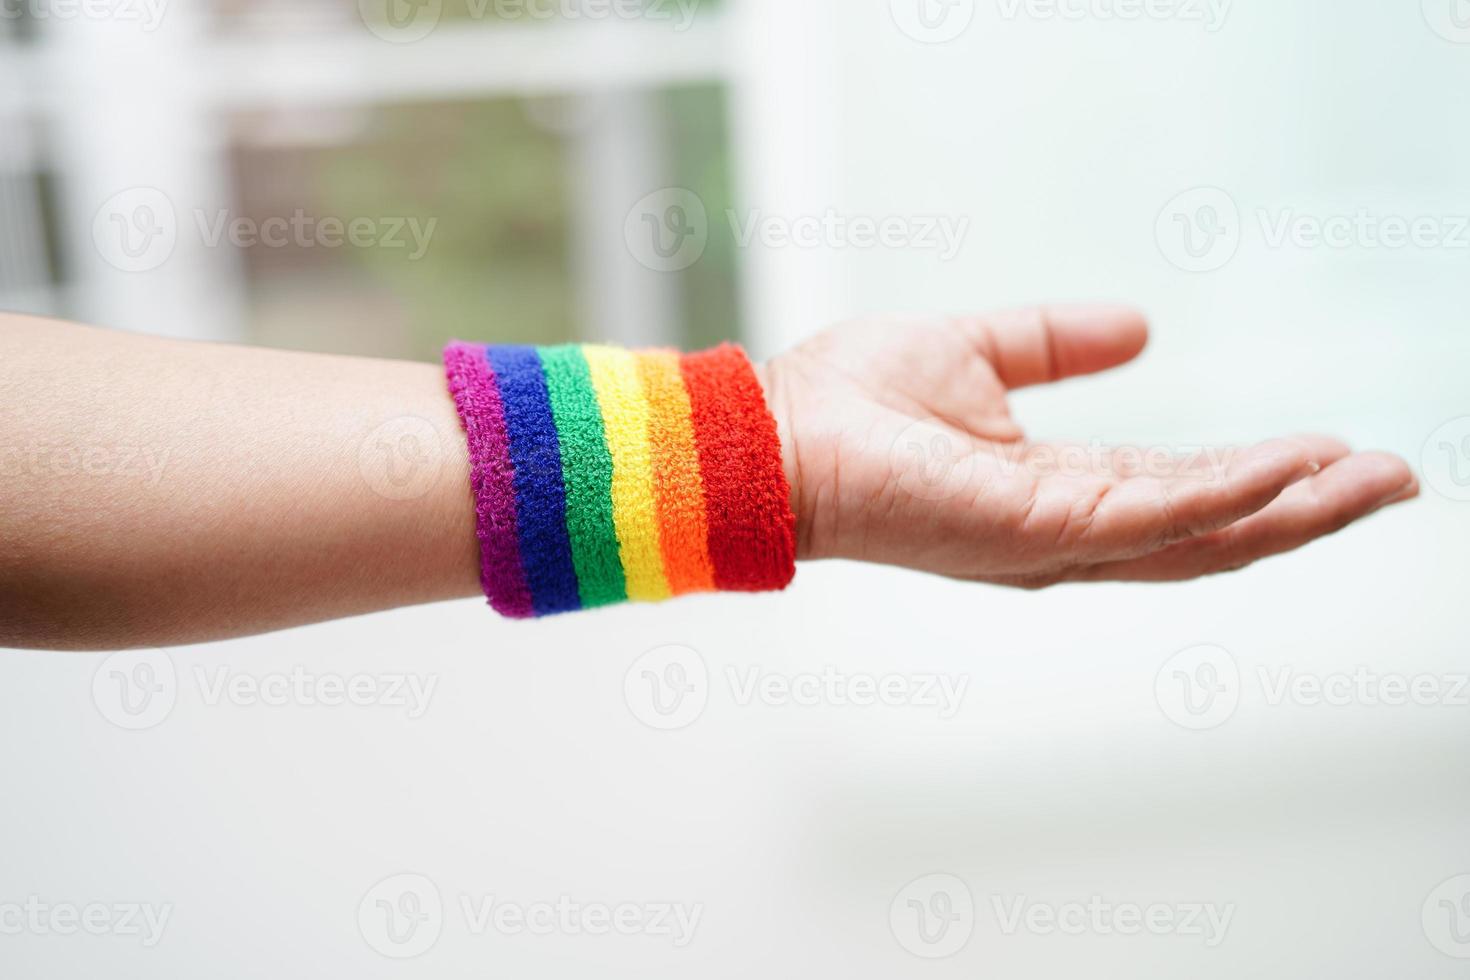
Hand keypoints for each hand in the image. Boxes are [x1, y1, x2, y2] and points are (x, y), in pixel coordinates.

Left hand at [758, 305, 1417, 587]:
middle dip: (1305, 508)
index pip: (1182, 491)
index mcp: (1055, 491)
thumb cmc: (853, 402)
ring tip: (1373, 478)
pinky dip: (1225, 494)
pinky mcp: (1030, 530)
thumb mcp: (978, 352)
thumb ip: (1057, 344)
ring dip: (1292, 508)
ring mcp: (1051, 540)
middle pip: (1211, 529)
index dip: (1260, 476)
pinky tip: (1287, 466)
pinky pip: (1151, 517)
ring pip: (1200, 536)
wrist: (776, 433)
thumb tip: (1144, 326)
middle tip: (1393, 480)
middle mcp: (1063, 531)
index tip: (1332, 450)